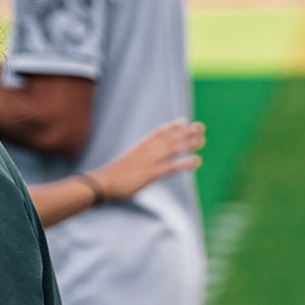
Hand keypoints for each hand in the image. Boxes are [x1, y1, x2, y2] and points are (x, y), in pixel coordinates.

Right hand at [91, 120, 205, 201]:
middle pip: (170, 137)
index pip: (158, 133)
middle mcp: (146, 150)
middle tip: (200, 126)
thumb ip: (137, 158)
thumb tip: (142, 161)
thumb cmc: (113, 176)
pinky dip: (185, 163)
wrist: (101, 183)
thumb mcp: (127, 162)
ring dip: (190, 143)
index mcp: (140, 147)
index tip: (183, 121)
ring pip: (174, 147)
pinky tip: (196, 161)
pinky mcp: (152, 173)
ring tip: (202, 140)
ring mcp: (150, 160)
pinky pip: (172, 166)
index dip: (171, 127)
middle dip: (186, 131)